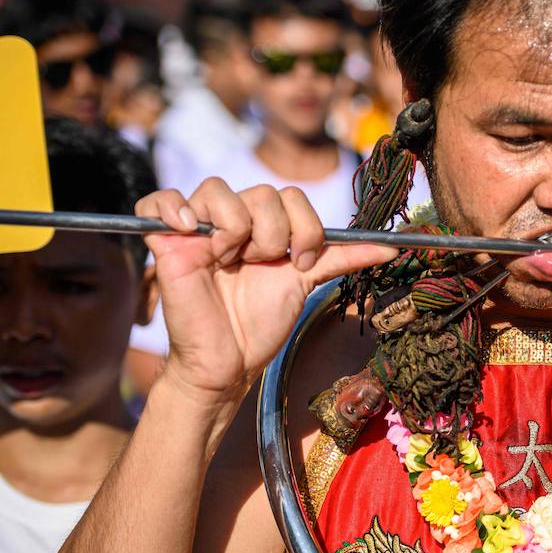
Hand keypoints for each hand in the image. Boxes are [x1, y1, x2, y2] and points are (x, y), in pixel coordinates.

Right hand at [135, 179, 395, 401]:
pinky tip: (189, 231)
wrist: (229, 362)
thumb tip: (391, 248)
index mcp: (265, 227)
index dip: (303, 227)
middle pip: (260, 192)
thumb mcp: (306, 282)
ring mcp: (197, 229)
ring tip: (229, 261)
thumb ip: (341, 258)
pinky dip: (172, 206)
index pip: (289, 195)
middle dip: (274, 234)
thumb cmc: (261, 323)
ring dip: (235, 229)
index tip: (300, 263)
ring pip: (218, 190)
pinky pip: (159, 199)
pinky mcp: (165, 241)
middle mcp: (232, 221)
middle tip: (262, 265)